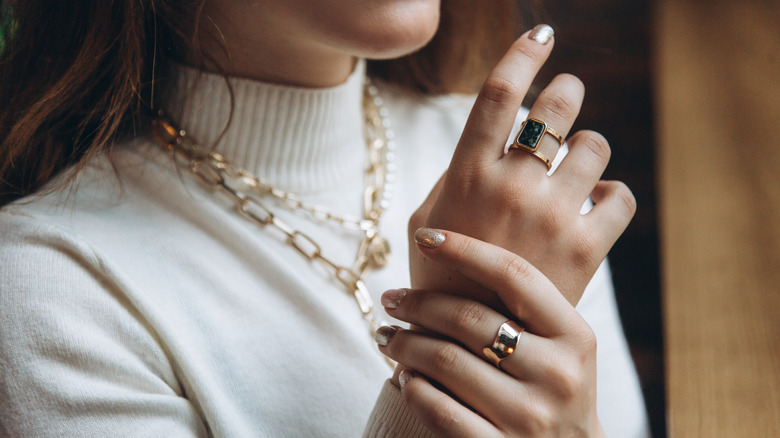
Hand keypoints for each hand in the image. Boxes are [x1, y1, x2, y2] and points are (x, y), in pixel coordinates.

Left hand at [378, 231, 605, 436]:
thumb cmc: (555, 389)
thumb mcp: (563, 346)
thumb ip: (525, 307)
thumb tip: (453, 250)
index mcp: (575, 336)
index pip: (515, 274)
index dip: (465, 248)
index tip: (425, 237)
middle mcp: (558, 374)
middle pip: (469, 318)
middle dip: (418, 303)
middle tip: (391, 299)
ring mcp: (529, 416)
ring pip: (446, 361)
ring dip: (405, 344)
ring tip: (388, 336)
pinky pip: (438, 409)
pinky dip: (413, 387)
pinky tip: (405, 376)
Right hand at [409, 25, 635, 305]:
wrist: (468, 344)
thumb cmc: (440, 276)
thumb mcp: (427, 218)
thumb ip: (456, 174)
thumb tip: (490, 139)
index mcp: (468, 174)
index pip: (499, 92)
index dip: (523, 52)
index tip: (542, 33)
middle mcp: (512, 186)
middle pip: (556, 107)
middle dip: (567, 91)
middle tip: (567, 94)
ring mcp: (553, 216)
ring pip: (594, 146)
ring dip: (588, 146)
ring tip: (576, 163)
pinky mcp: (587, 248)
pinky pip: (621, 196)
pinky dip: (613, 191)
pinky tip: (597, 199)